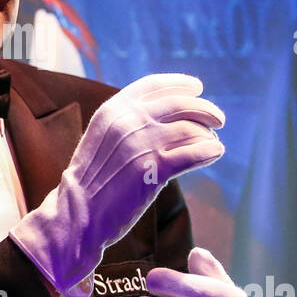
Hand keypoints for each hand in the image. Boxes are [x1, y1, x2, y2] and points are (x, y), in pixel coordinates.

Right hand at [9, 73, 223, 294]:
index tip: (197, 87)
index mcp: (113, 109)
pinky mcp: (154, 170)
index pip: (154, 85)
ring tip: (212, 142)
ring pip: (190, 129)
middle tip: (218, 118)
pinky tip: (216, 152)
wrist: (77, 212)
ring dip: (208, 134)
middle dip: (204, 108)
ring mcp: (141, 144)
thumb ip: (126, 121)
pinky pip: (193, 153)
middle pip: (179, 103)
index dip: (180, 83)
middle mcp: (128, 121)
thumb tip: (163, 112)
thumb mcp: (102, 137)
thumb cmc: (92, 179)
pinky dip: (210, 151)